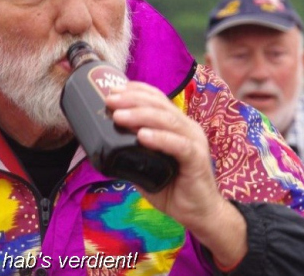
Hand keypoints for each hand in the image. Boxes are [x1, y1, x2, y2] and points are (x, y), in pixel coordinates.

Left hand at [105, 82, 246, 267]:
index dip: (135, 91)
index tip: (113, 89)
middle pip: (159, 105)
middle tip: (110, 100)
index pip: (157, 99)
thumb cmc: (173, 188)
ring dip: (141, 116)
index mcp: (176, 125)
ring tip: (119, 117)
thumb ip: (131, 152)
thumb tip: (104, 144)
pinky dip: (159, 138)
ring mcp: (194, 142)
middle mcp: (187, 128)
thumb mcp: (146, 165)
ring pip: (167, 120)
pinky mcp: (197, 159)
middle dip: (132, 100)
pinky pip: (178, 145)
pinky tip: (143, 136)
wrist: (199, 213)